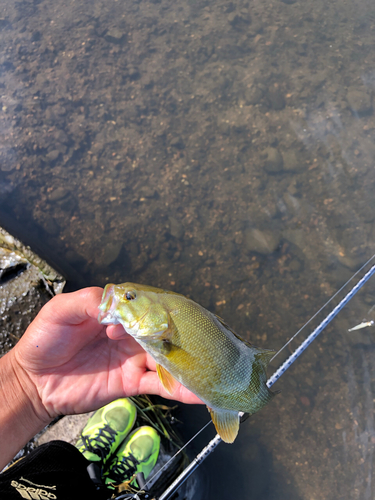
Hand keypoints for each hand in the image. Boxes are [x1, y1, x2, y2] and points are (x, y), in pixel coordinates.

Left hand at [11, 287, 201, 420]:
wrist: (33, 382)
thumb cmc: (45, 339)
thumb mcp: (60, 311)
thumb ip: (88, 302)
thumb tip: (117, 305)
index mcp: (118, 314)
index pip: (148, 306)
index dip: (157, 310)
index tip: (160, 320)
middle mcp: (131, 334)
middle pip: (164, 331)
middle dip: (185, 335)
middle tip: (206, 342)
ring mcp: (134, 358)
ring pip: (168, 358)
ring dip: (189, 363)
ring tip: (214, 368)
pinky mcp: (132, 383)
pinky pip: (160, 385)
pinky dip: (180, 389)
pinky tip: (200, 392)